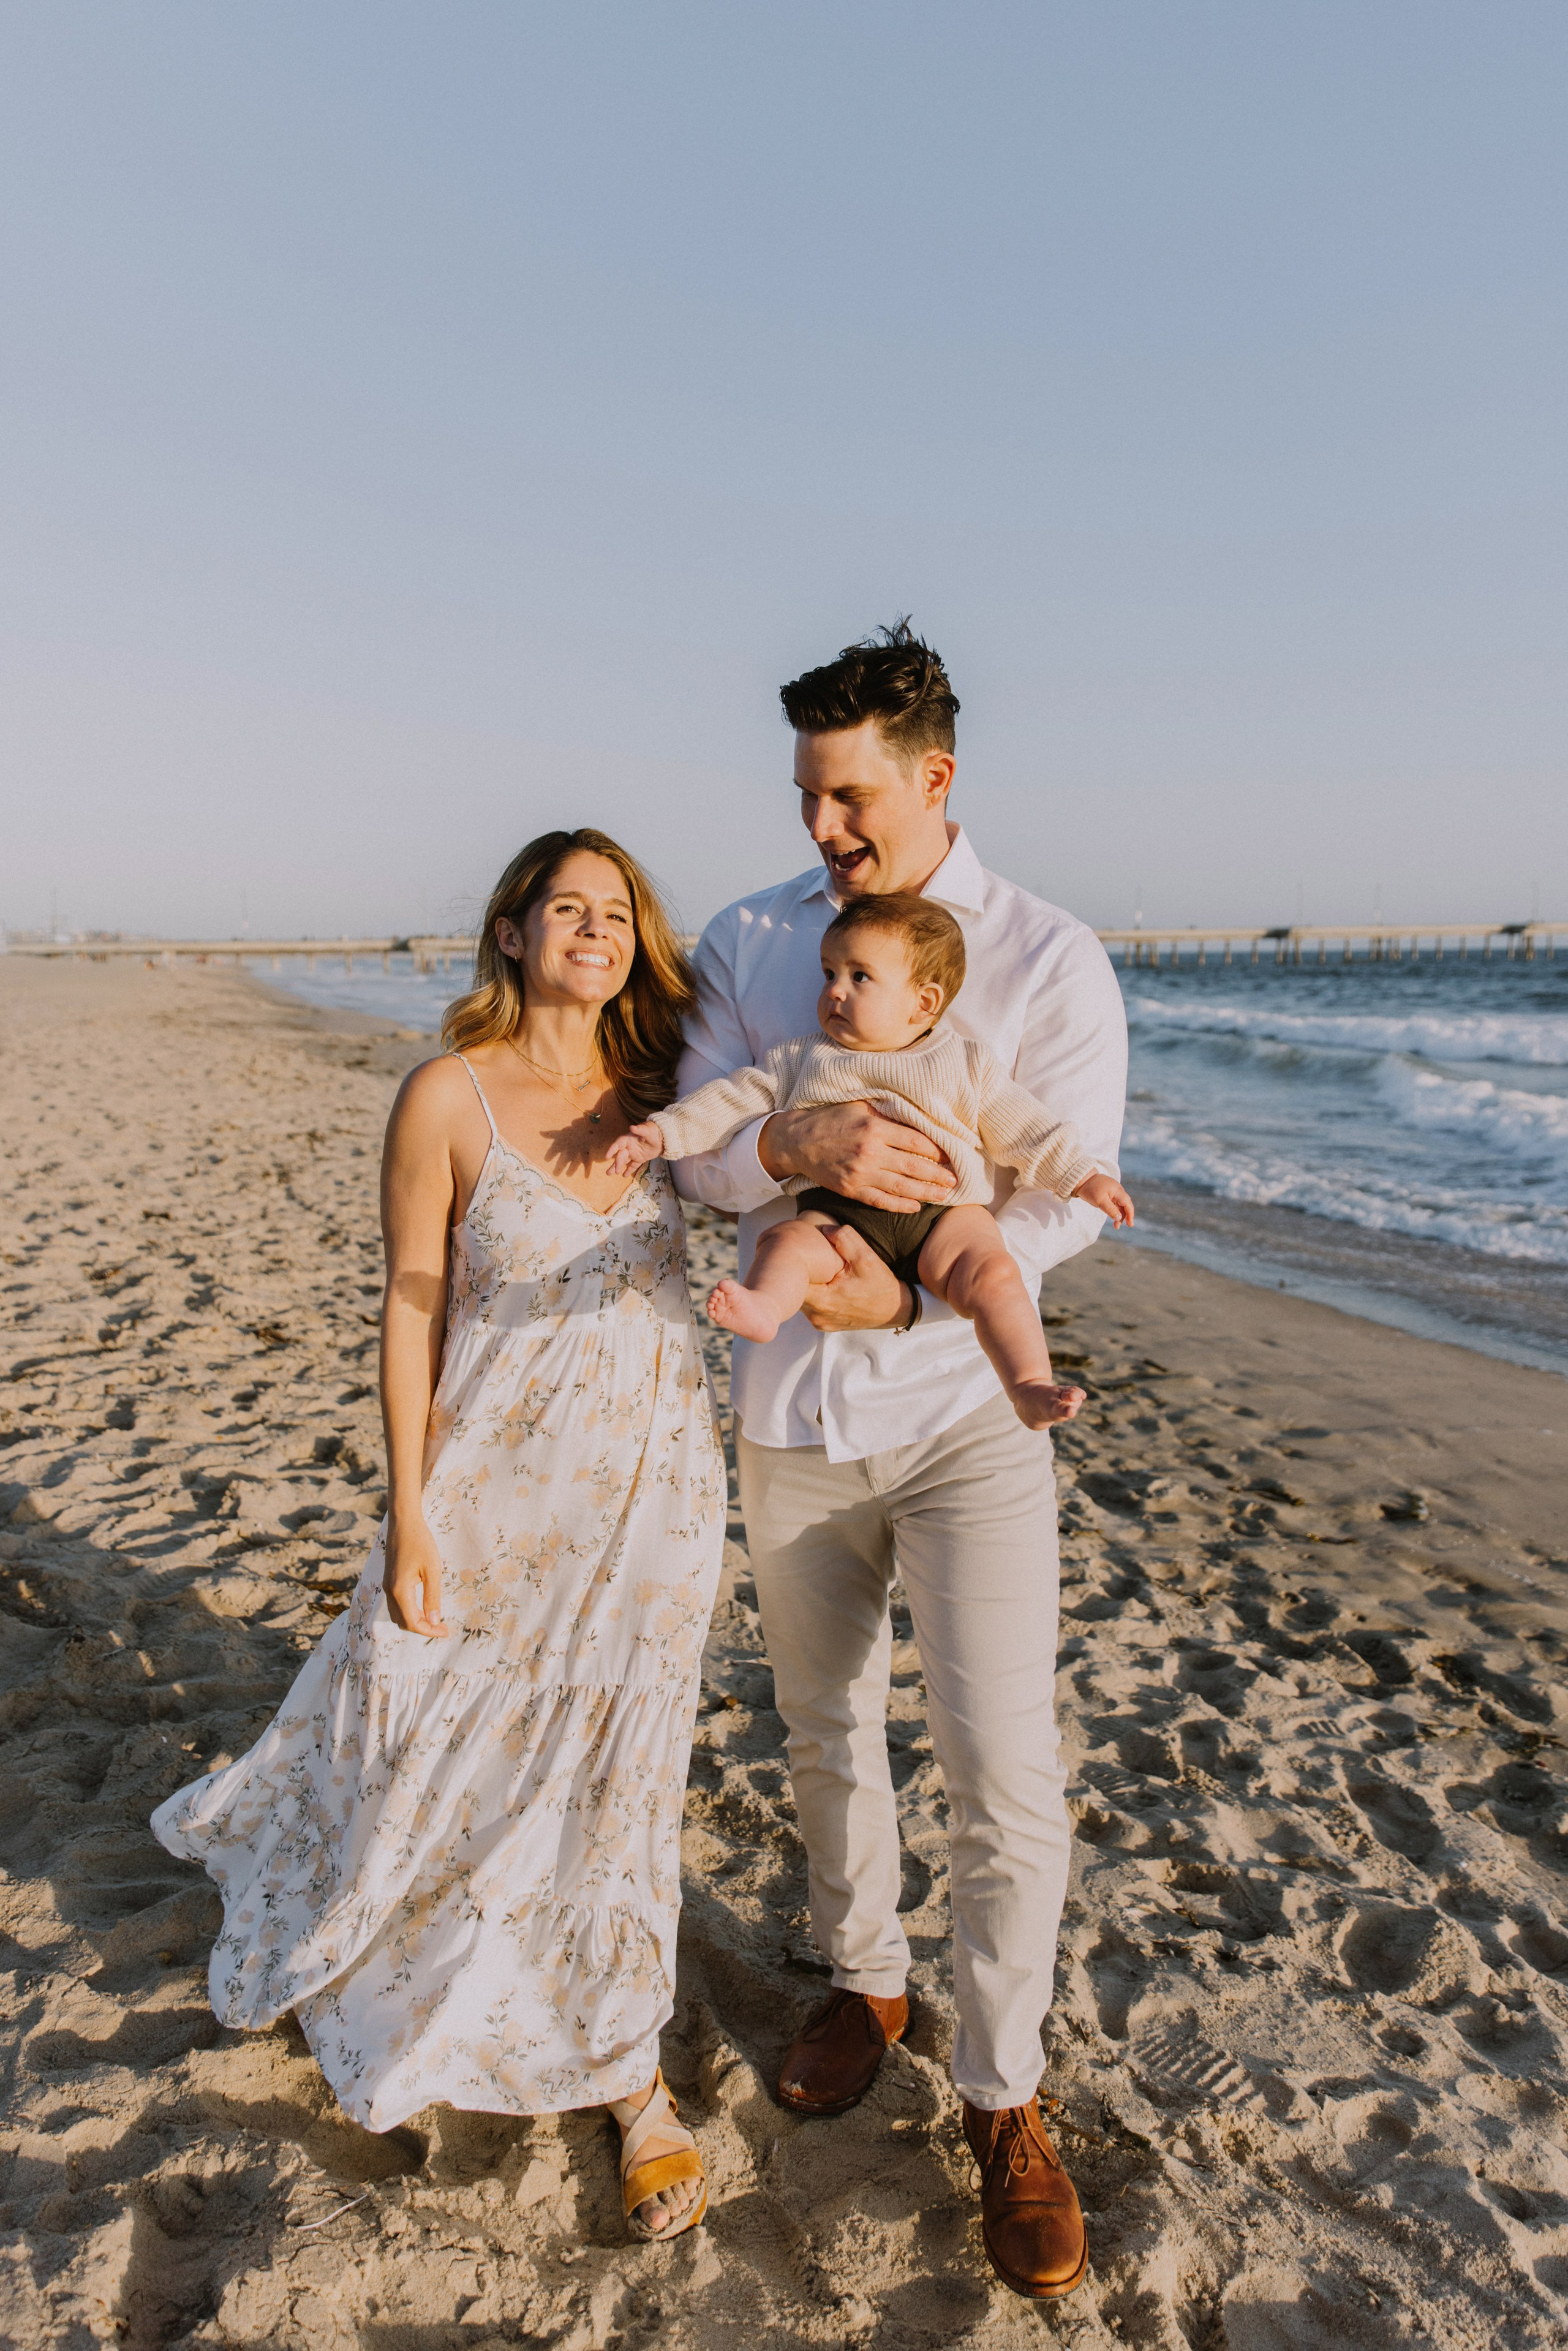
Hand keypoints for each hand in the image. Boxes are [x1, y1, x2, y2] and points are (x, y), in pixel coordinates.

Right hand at [383, 1512, 448, 1637]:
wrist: (403, 1522)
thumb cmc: (420, 1542)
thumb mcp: (432, 1570)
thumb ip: (432, 1597)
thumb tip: (434, 1621)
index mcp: (399, 1591)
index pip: (412, 1622)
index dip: (429, 1631)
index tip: (446, 1631)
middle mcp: (389, 1591)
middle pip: (403, 1622)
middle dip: (422, 1628)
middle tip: (442, 1627)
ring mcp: (386, 1586)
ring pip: (398, 1614)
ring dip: (415, 1620)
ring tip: (434, 1619)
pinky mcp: (388, 1580)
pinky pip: (396, 1604)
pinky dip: (409, 1611)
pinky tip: (423, 1607)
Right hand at [604, 1121, 662, 1176]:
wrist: (663, 1137)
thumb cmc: (654, 1131)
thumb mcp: (648, 1130)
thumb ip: (640, 1130)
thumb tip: (632, 1127)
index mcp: (629, 1138)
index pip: (618, 1144)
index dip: (612, 1150)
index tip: (607, 1156)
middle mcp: (629, 1146)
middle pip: (620, 1155)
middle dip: (617, 1163)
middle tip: (615, 1171)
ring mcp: (634, 1153)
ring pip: (623, 1161)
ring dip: (617, 1167)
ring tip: (609, 1173)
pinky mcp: (639, 1159)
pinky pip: (633, 1165)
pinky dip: (629, 1170)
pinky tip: (624, 1176)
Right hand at [758, 1101, 956, 1211]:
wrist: (797, 1141)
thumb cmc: (831, 1119)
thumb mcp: (860, 1106)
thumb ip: (888, 1113)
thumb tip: (918, 1118)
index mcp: (875, 1127)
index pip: (916, 1141)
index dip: (937, 1150)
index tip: (951, 1155)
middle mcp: (870, 1152)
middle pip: (914, 1166)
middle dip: (938, 1174)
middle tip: (956, 1179)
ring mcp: (860, 1173)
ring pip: (902, 1187)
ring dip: (926, 1192)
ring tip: (944, 1195)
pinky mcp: (851, 1189)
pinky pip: (881, 1201)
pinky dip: (900, 1205)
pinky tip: (916, 1206)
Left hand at [799, 1224, 909, 1331]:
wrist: (894, 1310)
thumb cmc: (881, 1285)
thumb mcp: (866, 1257)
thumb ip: (844, 1238)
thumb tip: (823, 1229)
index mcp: (823, 1300)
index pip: (794, 1281)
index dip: (795, 1264)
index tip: (801, 1253)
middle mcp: (817, 1315)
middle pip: (795, 1290)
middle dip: (801, 1273)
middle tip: (809, 1258)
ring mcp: (819, 1322)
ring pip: (802, 1297)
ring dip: (809, 1284)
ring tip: (819, 1271)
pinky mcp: (824, 1324)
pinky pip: (811, 1305)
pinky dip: (816, 1294)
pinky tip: (827, 1284)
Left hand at [1073, 1171, 1134, 1227]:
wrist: (1081, 1179)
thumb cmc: (1090, 1189)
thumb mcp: (1100, 1201)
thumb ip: (1110, 1210)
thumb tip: (1119, 1218)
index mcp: (1117, 1190)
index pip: (1127, 1203)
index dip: (1130, 1214)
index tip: (1130, 1224)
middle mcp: (1117, 1191)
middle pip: (1125, 1205)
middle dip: (1125, 1216)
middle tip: (1120, 1226)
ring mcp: (1113, 1193)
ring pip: (1119, 1206)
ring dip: (1119, 1215)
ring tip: (1115, 1226)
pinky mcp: (1108, 1195)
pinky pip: (1114, 1204)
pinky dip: (1114, 1211)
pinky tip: (1113, 1218)